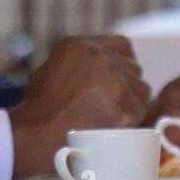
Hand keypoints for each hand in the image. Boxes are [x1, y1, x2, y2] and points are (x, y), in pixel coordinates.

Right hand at [9, 35, 151, 179]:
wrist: (37, 135)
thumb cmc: (40, 107)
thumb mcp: (53, 69)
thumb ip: (81, 63)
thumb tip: (101, 70)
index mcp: (80, 45)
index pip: (122, 45)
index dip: (122, 63)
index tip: (117, 78)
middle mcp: (100, 56)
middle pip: (134, 68)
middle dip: (127, 84)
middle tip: (112, 103)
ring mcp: (115, 80)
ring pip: (142, 89)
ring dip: (132, 102)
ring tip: (110, 116)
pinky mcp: (126, 105)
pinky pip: (141, 111)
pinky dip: (131, 120)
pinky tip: (113, 126)